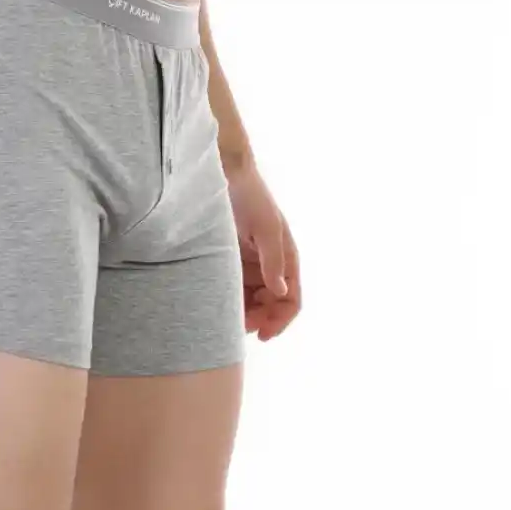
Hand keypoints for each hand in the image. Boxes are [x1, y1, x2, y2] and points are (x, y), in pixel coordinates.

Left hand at [226, 161, 301, 340]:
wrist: (223, 174)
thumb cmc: (250, 197)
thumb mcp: (265, 228)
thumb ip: (273, 260)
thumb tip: (280, 292)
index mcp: (286, 259)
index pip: (292, 299)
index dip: (281, 320)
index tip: (263, 335)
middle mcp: (270, 266)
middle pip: (271, 306)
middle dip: (260, 321)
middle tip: (239, 330)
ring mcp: (250, 266)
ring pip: (252, 302)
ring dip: (244, 315)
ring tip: (227, 322)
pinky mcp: (231, 262)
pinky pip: (234, 290)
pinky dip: (229, 302)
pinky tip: (217, 307)